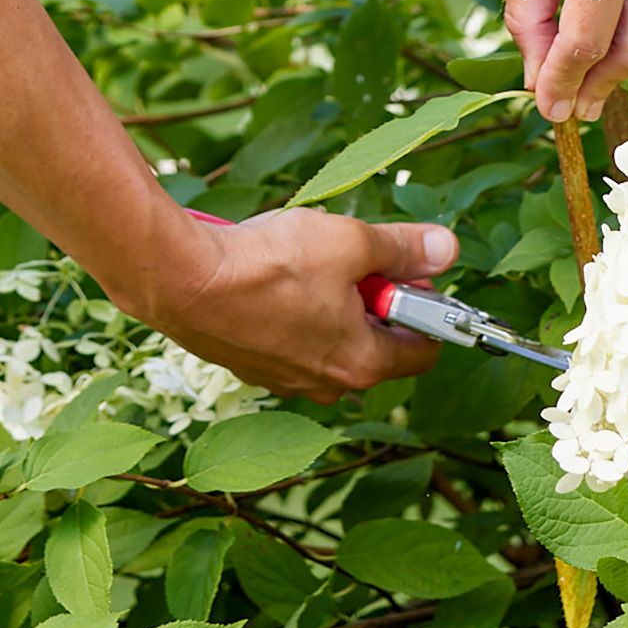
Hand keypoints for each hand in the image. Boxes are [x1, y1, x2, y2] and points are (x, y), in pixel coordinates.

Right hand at [116, 207, 459, 401]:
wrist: (181, 280)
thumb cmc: (268, 264)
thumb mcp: (348, 241)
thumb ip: (401, 248)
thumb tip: (447, 248)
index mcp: (362, 364)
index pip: (423, 349)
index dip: (424, 304)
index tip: (407, 269)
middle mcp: (325, 386)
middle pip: (373, 341)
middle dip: (370, 296)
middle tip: (350, 253)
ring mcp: (283, 379)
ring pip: (327, 337)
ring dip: (328, 300)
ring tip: (303, 258)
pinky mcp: (248, 364)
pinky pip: (287, 337)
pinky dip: (289, 308)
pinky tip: (268, 272)